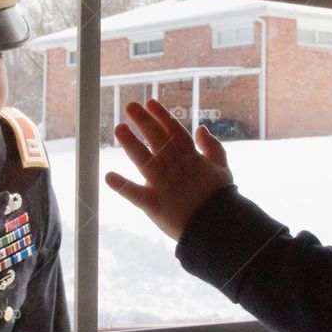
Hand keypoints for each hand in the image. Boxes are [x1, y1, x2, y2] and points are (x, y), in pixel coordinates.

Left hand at [105, 99, 233, 239]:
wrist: (219, 229)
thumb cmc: (220, 199)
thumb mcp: (223, 169)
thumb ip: (213, 147)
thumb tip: (201, 128)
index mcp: (192, 159)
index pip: (175, 132)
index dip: (163, 117)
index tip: (150, 103)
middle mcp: (177, 169)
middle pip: (159, 141)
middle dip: (144, 122)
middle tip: (130, 106)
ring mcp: (165, 186)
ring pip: (146, 161)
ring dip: (132, 144)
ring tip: (119, 129)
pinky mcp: (155, 205)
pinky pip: (137, 195)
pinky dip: (123, 186)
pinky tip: (108, 176)